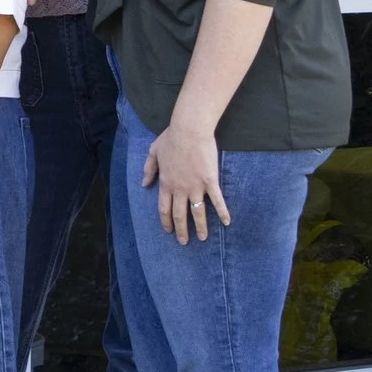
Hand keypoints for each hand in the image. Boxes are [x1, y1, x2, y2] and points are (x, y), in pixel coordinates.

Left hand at [142, 121, 229, 244]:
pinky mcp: (210, 181)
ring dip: (200, 227)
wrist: (189, 130)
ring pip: (197, 212)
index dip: (166, 221)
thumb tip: (144, 184)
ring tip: (202, 238)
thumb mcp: (153, 152)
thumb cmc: (171, 138)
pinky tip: (226, 223)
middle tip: (184, 242)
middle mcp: (179, 189)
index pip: (164, 208)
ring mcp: (195, 186)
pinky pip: (217, 200)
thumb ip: (148, 169)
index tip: (168, 231)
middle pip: (179, 215)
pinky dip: (222, 212)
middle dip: (181, 230)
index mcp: (165, 183)